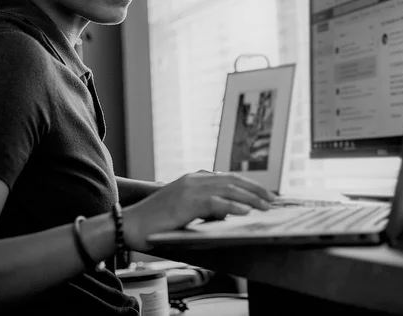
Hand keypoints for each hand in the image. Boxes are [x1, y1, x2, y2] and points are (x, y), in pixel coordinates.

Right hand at [121, 171, 274, 250]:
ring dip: (251, 198)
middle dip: (256, 190)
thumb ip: (204, 208)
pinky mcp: (186, 202)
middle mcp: (195, 179)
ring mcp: (191, 189)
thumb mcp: (184, 211)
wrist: (129, 225)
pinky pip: (215, 203)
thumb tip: (226, 214)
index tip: (265, 194)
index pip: (228, 179)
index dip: (249, 186)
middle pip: (233, 181)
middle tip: (273, 200)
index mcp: (194, 179)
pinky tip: (245, 212)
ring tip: (266, 207)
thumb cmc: (155, 223)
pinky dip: (233, 207)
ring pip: (228, 190)